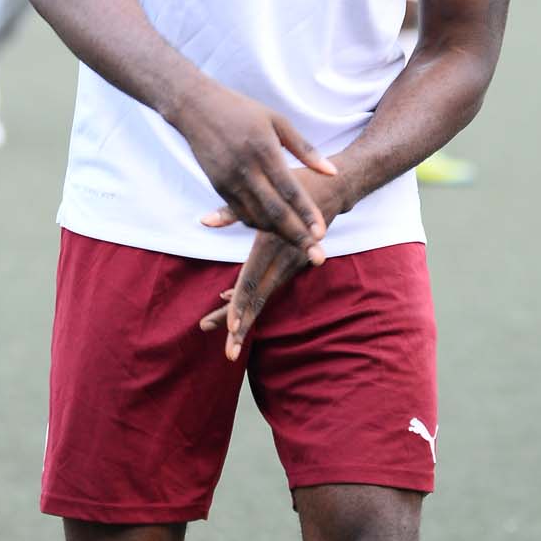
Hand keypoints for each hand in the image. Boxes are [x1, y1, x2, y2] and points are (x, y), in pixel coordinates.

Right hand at [176, 83, 337, 259]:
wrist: (196, 108)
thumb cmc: (242, 110)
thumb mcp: (278, 121)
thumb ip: (305, 149)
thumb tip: (331, 172)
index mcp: (264, 151)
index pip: (290, 190)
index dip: (306, 214)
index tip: (322, 233)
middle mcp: (246, 170)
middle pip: (275, 212)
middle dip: (297, 236)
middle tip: (316, 255)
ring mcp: (229, 181)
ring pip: (257, 218)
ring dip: (279, 235)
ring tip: (301, 246)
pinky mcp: (218, 187)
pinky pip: (241, 214)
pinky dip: (259, 225)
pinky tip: (275, 231)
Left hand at [199, 164, 349, 359]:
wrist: (335, 187)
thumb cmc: (297, 186)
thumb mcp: (267, 193)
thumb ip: (233, 210)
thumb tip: (204, 221)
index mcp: (272, 244)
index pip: (253, 282)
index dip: (241, 306)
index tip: (230, 328)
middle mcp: (282, 260)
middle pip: (259, 300)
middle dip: (242, 327)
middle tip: (228, 354)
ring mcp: (290, 264)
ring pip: (264, 297)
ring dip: (245, 319)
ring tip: (228, 341)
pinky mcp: (292, 263)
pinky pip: (270, 286)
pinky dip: (252, 299)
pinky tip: (229, 303)